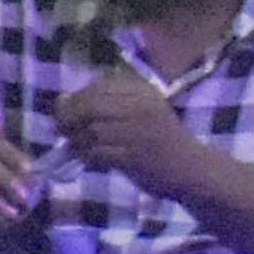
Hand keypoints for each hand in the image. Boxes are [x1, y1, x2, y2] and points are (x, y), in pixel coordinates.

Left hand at [46, 68, 207, 195]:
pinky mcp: (132, 157)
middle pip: (91, 105)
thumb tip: (62, 101)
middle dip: (70, 117)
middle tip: (63, 129)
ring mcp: (137, 132)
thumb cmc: (162, 138)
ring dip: (77, 139)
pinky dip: (87, 155)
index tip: (68, 109)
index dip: (77, 96)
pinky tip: (89, 158)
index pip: (100, 86)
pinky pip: (97, 152)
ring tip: (77, 145)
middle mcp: (141, 108)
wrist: (191, 167)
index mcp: (144, 92)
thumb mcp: (142, 109)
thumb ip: (108, 102)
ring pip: (91, 130)